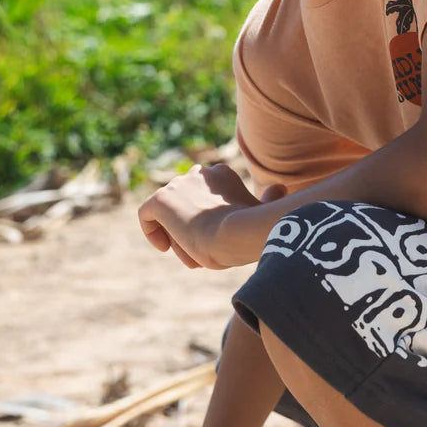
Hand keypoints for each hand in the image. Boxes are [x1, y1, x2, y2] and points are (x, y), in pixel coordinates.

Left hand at [138, 162, 258, 269]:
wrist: (234, 233)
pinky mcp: (161, 199)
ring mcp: (179, 185)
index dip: (208, 218)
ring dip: (178, 233)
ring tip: (192, 252)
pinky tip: (166, 247)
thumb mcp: (259, 213)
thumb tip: (280, 187)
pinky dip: (152, 231)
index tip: (214, 237)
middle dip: (191, 225)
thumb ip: (267, 199)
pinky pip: (147, 214)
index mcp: (222, 174)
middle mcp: (199, 173)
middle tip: (202, 248)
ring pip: (170, 212)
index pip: (205, 196)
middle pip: (186, 202)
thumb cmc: (250, 229)